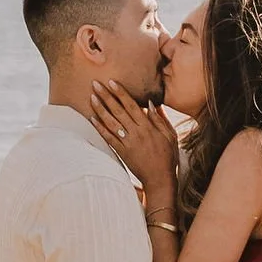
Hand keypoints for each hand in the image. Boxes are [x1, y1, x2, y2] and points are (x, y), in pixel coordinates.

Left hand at [89, 79, 179, 210]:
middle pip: (118, 111)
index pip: (132, 105)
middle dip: (106, 96)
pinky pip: (108, 138)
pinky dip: (99, 128)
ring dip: (100, 109)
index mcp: (148, 127)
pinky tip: (92, 118)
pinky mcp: (121, 152)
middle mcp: (136, 133)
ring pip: (111, 123)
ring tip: (91, 97)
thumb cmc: (167, 156)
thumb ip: (160, 119)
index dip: (121, 93)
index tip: (111, 82)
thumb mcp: (170, 135)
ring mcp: (127, 143)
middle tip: (95, 84)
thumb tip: (151, 103)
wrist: (160, 179)